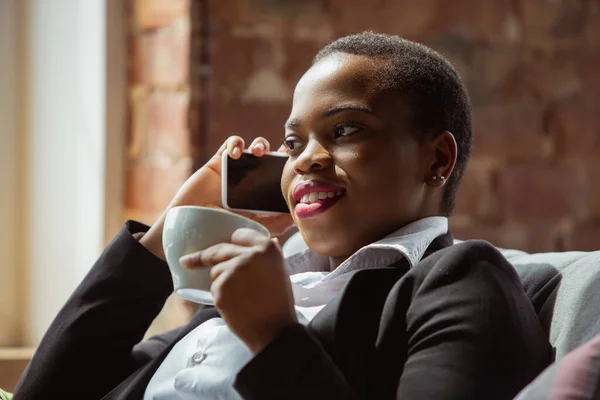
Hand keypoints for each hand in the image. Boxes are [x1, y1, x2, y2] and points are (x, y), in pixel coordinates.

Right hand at [140, 136, 294, 259]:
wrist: (192, 225)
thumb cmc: (223, 230)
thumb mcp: (255, 228)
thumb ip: (277, 223)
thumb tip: (298, 215)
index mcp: (263, 193)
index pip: (281, 175)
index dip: (290, 166)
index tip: (299, 162)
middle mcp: (252, 179)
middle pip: (272, 158)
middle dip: (280, 151)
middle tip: (285, 152)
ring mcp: (237, 169)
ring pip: (254, 147)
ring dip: (261, 145)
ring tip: (259, 152)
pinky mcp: (220, 161)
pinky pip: (231, 144)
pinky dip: (237, 143)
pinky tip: (237, 154)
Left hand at [180, 228, 297, 353]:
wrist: (274, 330)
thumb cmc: (278, 302)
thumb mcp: (278, 270)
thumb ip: (264, 256)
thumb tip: (254, 245)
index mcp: (268, 248)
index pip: (240, 234)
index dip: (232, 241)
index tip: (221, 244)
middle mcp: (250, 255)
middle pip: (220, 249)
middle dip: (202, 256)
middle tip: (187, 261)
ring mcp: (234, 270)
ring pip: (216, 270)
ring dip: (220, 281)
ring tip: (240, 297)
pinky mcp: (221, 287)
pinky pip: (214, 287)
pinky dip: (220, 296)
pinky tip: (234, 305)